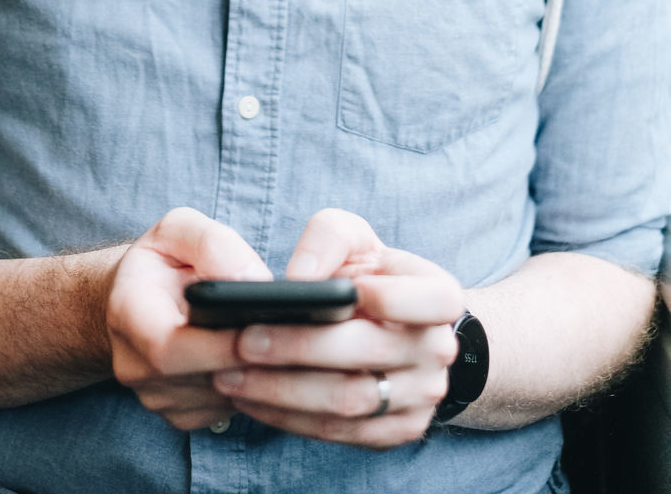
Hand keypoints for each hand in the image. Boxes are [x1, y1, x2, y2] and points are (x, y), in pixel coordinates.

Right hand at [106, 207, 271, 429]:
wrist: (136, 296)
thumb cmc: (161, 259)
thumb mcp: (178, 229)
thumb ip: (212, 243)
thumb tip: (252, 279)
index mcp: (127, 313)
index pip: (169, 348)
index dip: (218, 346)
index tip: (261, 327)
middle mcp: (134, 365)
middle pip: (201, 379)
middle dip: (250, 359)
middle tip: (295, 336)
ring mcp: (156, 396)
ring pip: (219, 398)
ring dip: (256, 376)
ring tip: (290, 343)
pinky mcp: (179, 413)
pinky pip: (224, 409)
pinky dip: (252, 388)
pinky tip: (269, 357)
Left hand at [212, 208, 464, 448]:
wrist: (394, 327)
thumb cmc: (368, 272)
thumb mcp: (354, 238)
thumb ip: (328, 238)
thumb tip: (299, 279)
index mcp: (440, 296)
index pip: (432, 301)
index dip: (387, 298)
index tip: (332, 289)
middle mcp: (438, 351)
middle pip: (367, 354)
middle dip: (298, 347)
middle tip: (243, 338)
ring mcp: (421, 398)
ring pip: (348, 402)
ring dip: (282, 391)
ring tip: (231, 373)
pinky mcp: (395, 431)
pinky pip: (338, 433)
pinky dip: (288, 418)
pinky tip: (249, 398)